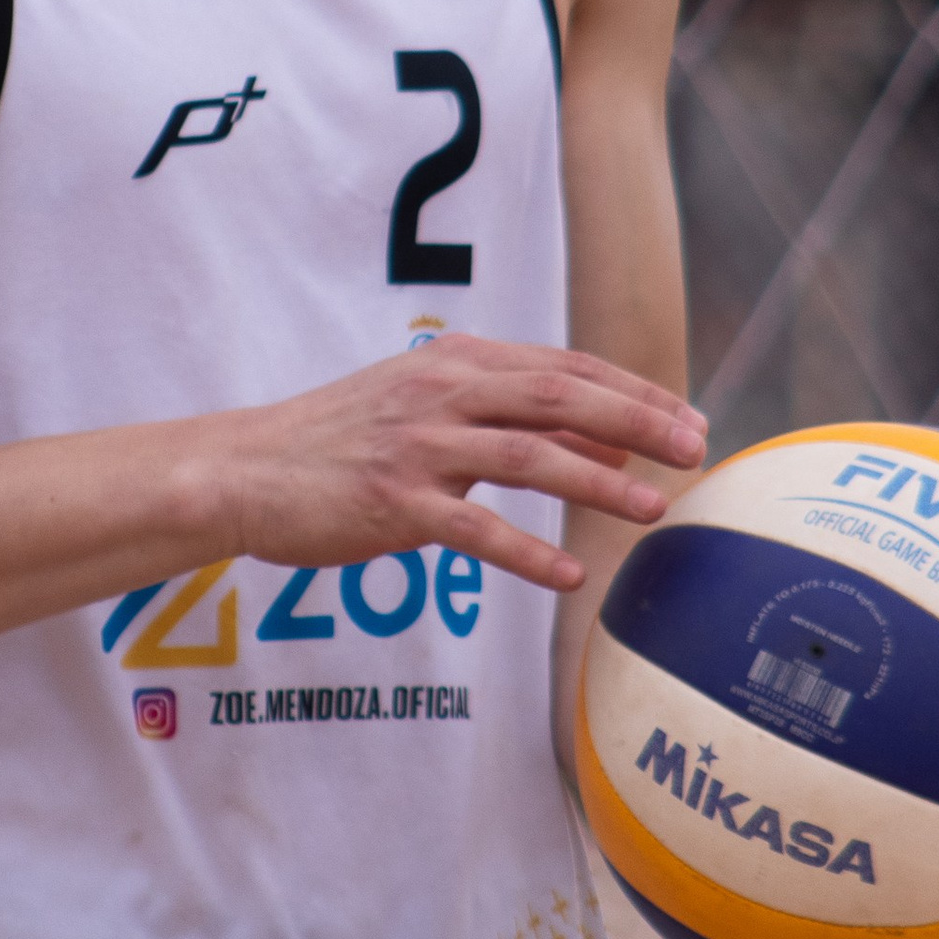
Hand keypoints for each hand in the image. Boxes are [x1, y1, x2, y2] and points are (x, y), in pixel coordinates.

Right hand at [223, 330, 705, 595]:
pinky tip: (570, 576)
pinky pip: (474, 529)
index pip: (563, 367)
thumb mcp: (427, 409)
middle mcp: (441, 392)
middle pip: (558, 398)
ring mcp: (417, 447)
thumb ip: (510, 419)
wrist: (245, 470)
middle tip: (694, 449)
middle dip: (637, 420)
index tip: (687, 418)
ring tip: (652, 508)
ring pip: (529, 457)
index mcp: (454, 363)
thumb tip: (609, 443)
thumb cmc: (342, 442)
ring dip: (598, 483)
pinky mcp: (392, 502)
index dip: (632, 391)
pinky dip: (527, 552)